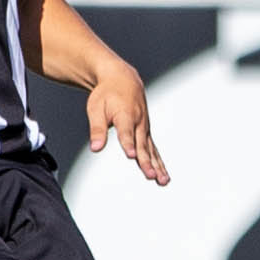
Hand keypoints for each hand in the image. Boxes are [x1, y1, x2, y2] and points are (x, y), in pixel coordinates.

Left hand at [87, 62, 168, 184]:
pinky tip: (163, 176)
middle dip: (146, 161)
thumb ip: (97, 129)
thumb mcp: (96, 108)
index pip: (126, 132)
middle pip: (142, 145)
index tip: (131, 156)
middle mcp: (138, 122)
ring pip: (152, 150)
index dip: (128, 144)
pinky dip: (159, 163)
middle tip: (150, 175)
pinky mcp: (146, 133)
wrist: (123, 79)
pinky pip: (154, 150)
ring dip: (158, 166)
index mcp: (125, 115)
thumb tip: (96, 148)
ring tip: (162, 181)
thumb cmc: (107, 93)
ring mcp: (144, 128)